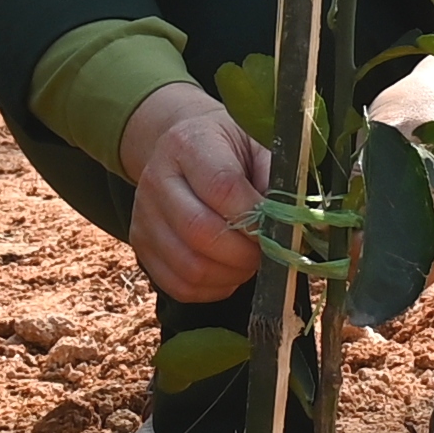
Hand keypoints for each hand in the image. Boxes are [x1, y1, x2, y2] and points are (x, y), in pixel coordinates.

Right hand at [119, 82, 266, 303]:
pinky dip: (212, 288)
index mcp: (188, 144)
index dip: (255, 218)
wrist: (183, 148)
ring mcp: (143, 216)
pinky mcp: (140, 246)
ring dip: (230, 275)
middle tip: (267, 252)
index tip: (278, 229)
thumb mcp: (257, 144)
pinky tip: (228, 272)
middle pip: (200, 232)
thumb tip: (293, 221)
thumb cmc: (230, 148)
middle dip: (244, 254)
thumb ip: (275, 177)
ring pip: (189, 267)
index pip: (221, 187)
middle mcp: (157, 179)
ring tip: (248, 261)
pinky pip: (178, 285)